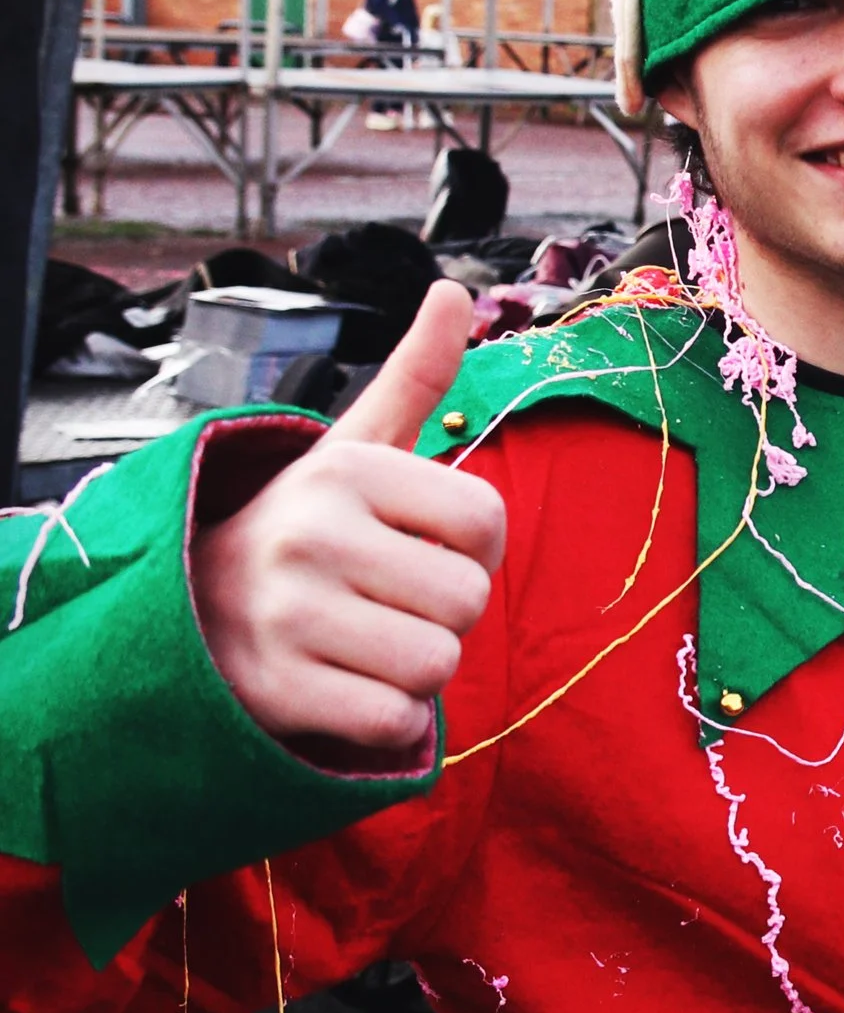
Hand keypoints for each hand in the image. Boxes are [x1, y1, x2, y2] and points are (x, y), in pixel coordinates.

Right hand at [195, 280, 504, 752]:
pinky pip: (395, 721)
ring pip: (437, 664)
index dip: (470, 548)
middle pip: (469, 600)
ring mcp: (285, 616)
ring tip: (361, 640)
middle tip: (383, 601)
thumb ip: (415, 376)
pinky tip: (342, 687)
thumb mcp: (354, 446)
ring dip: (416, 668)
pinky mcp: (273, 693)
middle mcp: (309, 535)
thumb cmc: (304, 527)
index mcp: (344, 470)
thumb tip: (455, 292)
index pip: (488, 522)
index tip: (417, 546)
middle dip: (443, 612)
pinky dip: (386, 719)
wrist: (186, 611)